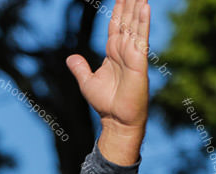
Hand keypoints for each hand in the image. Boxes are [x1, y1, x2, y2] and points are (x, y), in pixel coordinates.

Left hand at [66, 0, 149, 164]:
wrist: (116, 120)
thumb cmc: (105, 103)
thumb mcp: (87, 82)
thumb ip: (80, 68)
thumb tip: (70, 57)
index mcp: (113, 52)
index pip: (116, 24)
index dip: (118, 8)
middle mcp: (125, 50)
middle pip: (127, 19)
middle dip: (129, 2)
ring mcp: (133, 54)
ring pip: (135, 24)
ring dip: (138, 6)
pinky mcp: (139, 62)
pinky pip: (141, 38)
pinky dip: (143, 22)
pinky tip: (145, 6)